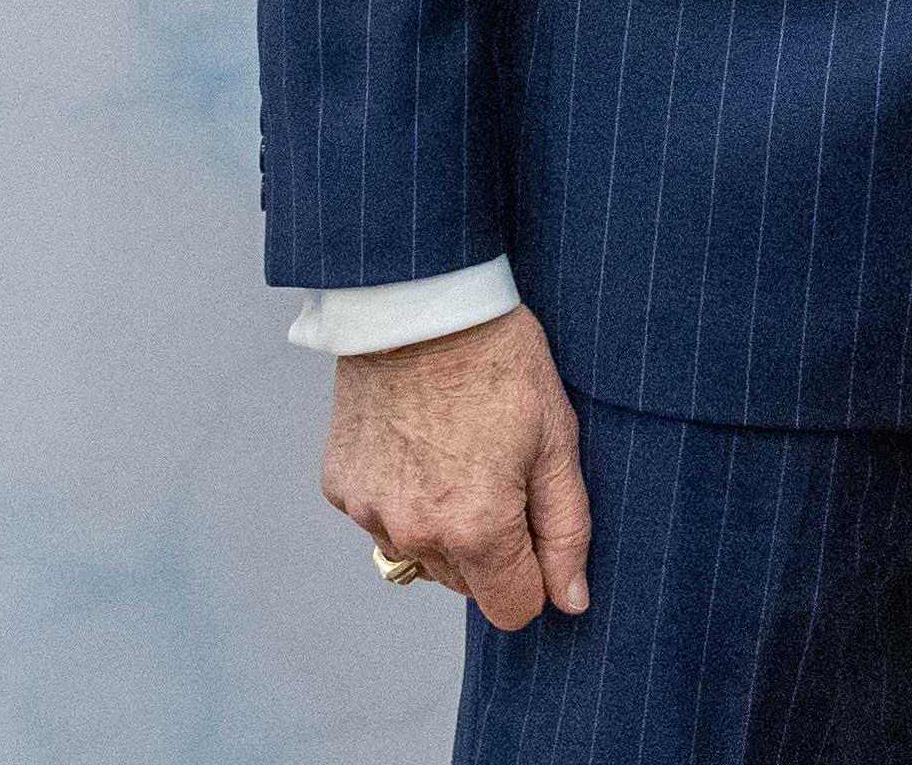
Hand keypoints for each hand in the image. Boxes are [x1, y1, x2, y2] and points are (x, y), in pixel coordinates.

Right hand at [323, 307, 592, 630]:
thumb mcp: (556, 440)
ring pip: (421, 555)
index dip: (534, 574)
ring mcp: (370, 512)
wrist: (420, 304)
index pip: (513, 608)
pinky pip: (382, 520)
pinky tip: (416, 445)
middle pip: (466, 584)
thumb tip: (570, 600)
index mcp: (477, 529)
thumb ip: (566, 531)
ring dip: (442, 526)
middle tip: (497, 472)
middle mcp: (415, 533)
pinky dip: (401, 497)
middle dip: (490, 547)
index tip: (534, 523)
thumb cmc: (499, 362)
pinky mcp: (340, 487)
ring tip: (455, 452)